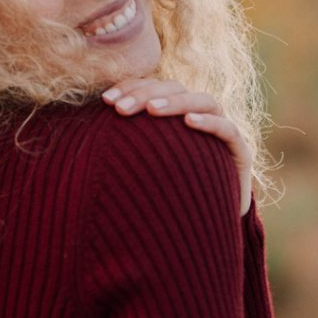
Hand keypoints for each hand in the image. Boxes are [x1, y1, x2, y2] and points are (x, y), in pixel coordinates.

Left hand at [102, 77, 253, 216]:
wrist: (205, 229)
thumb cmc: (164, 197)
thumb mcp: (136, 170)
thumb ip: (118, 149)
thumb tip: (78, 139)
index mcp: (172, 115)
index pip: (153, 88)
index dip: (130, 88)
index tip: (105, 101)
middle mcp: (198, 117)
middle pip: (174, 90)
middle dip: (145, 95)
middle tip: (120, 109)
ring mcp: (221, 132)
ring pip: (203, 102)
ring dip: (175, 102)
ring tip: (152, 110)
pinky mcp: (239, 153)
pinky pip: (226, 130)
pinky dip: (208, 123)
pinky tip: (188, 123)